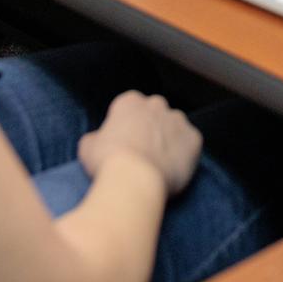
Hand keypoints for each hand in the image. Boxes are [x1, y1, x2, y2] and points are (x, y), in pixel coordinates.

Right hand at [78, 91, 201, 196]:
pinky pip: (190, 143)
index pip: (129, 107)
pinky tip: (174, 168)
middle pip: (154, 112)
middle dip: (150, 126)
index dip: (126, 125)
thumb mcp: (88, 147)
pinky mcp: (194, 138)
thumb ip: (95, 137)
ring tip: (158, 162)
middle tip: (142, 151)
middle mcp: (156, 105)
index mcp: (130, 102)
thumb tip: (97, 141)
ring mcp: (178, 120)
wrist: (135, 180)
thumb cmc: (107, 161)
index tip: (123, 142)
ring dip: (169, 138)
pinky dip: (185, 153)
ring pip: (174, 126)